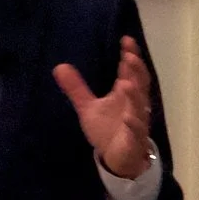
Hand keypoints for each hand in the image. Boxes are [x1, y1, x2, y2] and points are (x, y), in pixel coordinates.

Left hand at [52, 36, 154, 180]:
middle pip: (139, 84)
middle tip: (130, 55)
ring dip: (134, 94)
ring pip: (139, 106)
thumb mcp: (88, 107)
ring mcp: (137, 121)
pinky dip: (133, 123)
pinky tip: (128, 117)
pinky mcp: (134, 139)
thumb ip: (76, 88)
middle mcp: (134, 104)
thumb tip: (59, 66)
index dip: (130, 56)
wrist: (117, 159)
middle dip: (136, 70)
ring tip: (127, 82)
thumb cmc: (107, 130)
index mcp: (125, 94)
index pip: (130, 71)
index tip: (126, 40)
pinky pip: (136, 130)